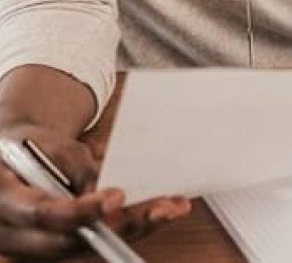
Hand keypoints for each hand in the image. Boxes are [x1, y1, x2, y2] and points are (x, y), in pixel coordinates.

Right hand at [0, 121, 190, 258]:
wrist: (9, 161)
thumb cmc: (28, 147)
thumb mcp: (49, 146)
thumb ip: (76, 170)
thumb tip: (109, 194)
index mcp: (3, 200)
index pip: (40, 214)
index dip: (79, 211)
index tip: (115, 198)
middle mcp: (14, 234)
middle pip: (69, 242)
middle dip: (121, 227)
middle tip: (162, 209)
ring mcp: (34, 247)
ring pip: (86, 246)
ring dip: (134, 229)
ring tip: (173, 207)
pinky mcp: (57, 246)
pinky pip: (92, 241)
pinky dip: (127, 227)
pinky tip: (161, 211)